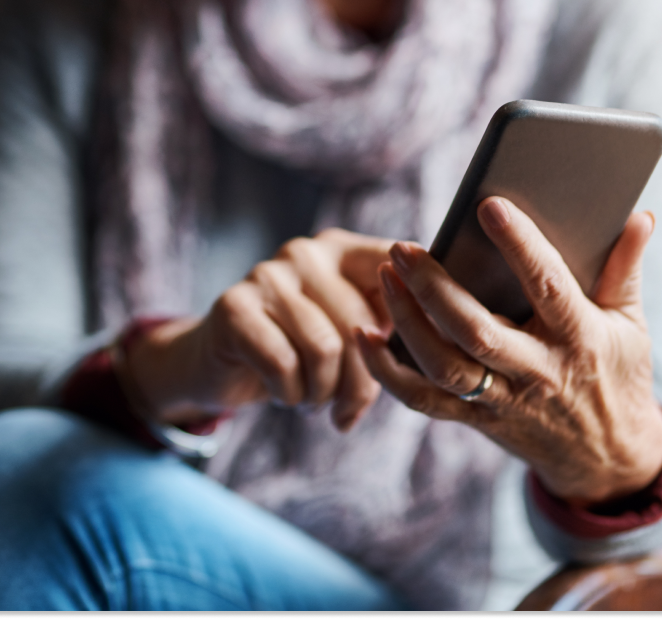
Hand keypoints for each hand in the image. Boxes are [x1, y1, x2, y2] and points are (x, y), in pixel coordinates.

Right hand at [126, 229, 394, 431]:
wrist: (220, 365)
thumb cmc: (298, 351)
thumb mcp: (347, 332)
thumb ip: (387, 324)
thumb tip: (441, 346)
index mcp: (342, 250)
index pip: (395, 266)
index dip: (415, 309)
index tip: (417, 351)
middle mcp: (305, 252)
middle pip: (361, 324)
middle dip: (360, 384)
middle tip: (347, 411)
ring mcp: (267, 274)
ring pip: (324, 348)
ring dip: (322, 393)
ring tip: (311, 400)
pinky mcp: (234, 306)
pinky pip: (283, 364)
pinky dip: (290, 395)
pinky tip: (283, 394)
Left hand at [356, 197, 661, 505]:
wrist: (609, 460)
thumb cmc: (617, 375)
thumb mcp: (631, 324)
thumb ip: (624, 268)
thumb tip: (637, 215)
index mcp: (581, 340)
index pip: (547, 286)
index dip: (519, 245)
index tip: (488, 204)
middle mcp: (538, 373)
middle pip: (476, 331)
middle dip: (434, 288)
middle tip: (402, 247)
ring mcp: (503, 401)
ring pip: (443, 366)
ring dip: (406, 321)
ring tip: (383, 276)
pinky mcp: (475, 420)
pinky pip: (423, 400)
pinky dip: (386, 370)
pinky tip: (363, 334)